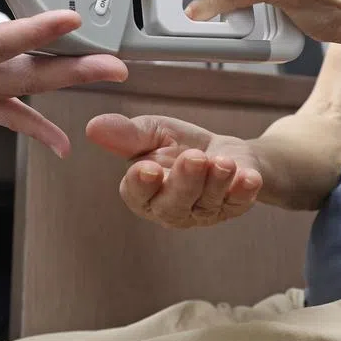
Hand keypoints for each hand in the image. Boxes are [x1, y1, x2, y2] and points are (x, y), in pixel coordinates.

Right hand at [0, 0, 127, 155]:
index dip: (36, 30)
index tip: (71, 17)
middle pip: (22, 74)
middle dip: (72, 67)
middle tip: (112, 62)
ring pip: (23, 91)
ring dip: (67, 84)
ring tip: (107, 76)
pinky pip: (6, 115)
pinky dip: (34, 129)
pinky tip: (61, 142)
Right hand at [86, 113, 262, 227]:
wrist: (222, 150)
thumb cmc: (180, 144)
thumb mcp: (152, 131)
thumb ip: (127, 134)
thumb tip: (93, 127)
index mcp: (145, 192)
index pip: (137, 195)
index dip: (141, 184)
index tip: (148, 168)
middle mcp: (172, 209)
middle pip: (174, 205)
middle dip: (184, 182)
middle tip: (193, 158)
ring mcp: (204, 213)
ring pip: (207, 203)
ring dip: (216, 182)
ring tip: (222, 161)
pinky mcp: (233, 208)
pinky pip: (238, 203)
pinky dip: (244, 191)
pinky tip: (248, 177)